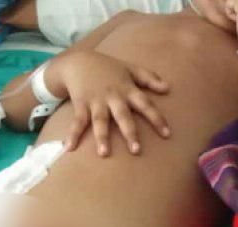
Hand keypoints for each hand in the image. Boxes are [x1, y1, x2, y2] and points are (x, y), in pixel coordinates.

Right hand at [47, 51, 170, 155]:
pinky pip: (77, 121)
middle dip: (129, 132)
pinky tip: (69, 148)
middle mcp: (113, 96)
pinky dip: (73, 134)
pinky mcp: (80, 104)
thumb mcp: (130, 68)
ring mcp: (96, 101)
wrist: (79, 61)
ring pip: (100, 121)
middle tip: (136, 151)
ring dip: (102, 137)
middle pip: (123, 116)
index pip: (145, 105)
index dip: (156, 119)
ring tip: (104, 154)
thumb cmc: (107, 67)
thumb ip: (149, 78)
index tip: (167, 134)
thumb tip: (168, 88)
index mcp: (127, 89)